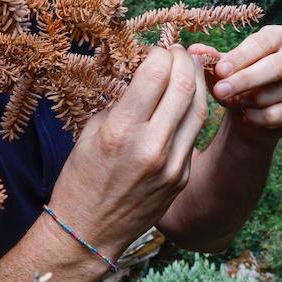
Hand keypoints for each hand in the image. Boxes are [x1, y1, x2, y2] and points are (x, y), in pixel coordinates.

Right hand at [48, 45, 208, 259]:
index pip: (156, 74)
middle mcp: (151, 146)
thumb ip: (123, 102)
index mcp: (122, 130)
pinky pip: (194, 134)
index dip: (161, 54)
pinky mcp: (182, 177)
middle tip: (179, 52)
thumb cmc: (82, 178)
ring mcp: (172, 165)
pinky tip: (185, 102)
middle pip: (185, 86)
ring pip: (199, 109)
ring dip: (198, 83)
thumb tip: (146, 75)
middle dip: (185, 61)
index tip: (157, 50)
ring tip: (189, 70)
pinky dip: (192, 111)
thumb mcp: (92, 131)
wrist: (89, 232)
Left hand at [188, 25, 281, 143]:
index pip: (262, 43)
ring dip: (247, 101)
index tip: (220, 70)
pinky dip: (256, 118)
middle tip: (219, 91)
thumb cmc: (235, 81)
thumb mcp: (221, 69)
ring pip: (274, 93)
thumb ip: (210, 59)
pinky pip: (278, 114)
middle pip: (275, 67)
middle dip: (245, 80)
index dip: (241, 57)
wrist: (251, 113)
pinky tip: (245, 116)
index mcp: (278, 36)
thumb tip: (193, 51)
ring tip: (231, 102)